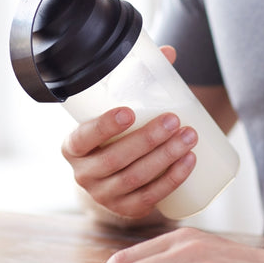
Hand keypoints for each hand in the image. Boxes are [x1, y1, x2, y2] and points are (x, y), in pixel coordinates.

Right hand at [61, 47, 197, 219]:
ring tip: (189, 137)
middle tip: (174, 120)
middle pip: (115, 158)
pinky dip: (172, 180)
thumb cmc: (118, 132)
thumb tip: (168, 53)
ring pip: (135, 178)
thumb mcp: (119, 108)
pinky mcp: (127, 209)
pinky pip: (150, 198)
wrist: (115, 172)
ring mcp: (104, 196)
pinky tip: (189, 162)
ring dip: (166, 157)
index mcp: (74, 146)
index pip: (83, 137)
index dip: (103, 126)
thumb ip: (139, 80)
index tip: (128, 112)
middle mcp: (83, 174)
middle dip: (148, 139)